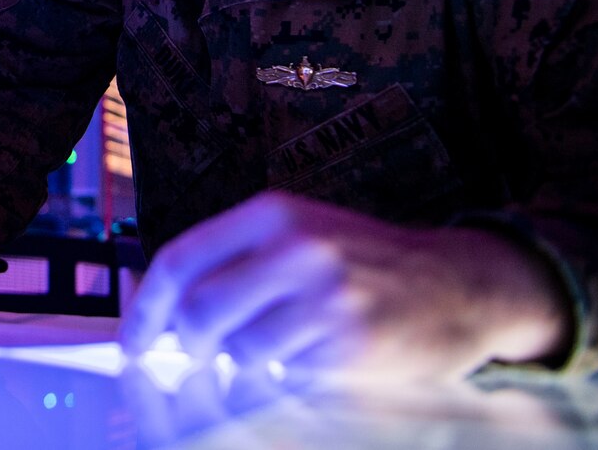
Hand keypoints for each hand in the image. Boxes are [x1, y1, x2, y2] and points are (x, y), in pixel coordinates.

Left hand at [119, 191, 572, 385]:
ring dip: (240, 371)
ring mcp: (328, 299)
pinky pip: (286, 381)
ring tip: (271, 357)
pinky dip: (283, 384)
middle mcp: (298, 248)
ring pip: (239, 354)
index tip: (133, 342)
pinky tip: (309, 365)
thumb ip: (235, 258)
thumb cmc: (368, 260)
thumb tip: (158, 308)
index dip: (144, 308)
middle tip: (193, 362)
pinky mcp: (354, 349)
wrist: (464, 283)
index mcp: (274, 213)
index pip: (179, 259)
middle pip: (198, 312)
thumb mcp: (301, 230)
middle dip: (185, 349)